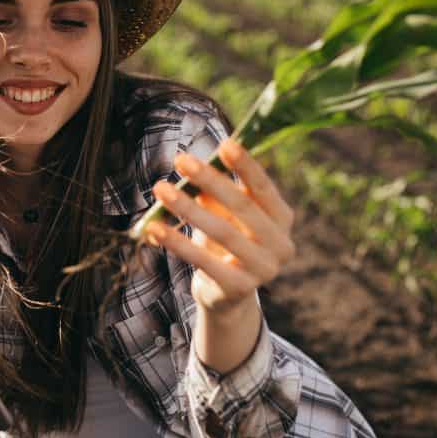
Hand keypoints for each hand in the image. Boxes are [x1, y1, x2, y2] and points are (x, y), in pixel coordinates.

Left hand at [149, 138, 295, 315]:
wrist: (226, 294)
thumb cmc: (225, 240)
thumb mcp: (223, 213)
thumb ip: (214, 193)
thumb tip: (191, 166)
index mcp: (282, 217)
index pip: (264, 187)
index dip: (246, 165)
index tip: (225, 143)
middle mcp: (280, 244)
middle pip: (242, 206)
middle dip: (210, 180)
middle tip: (182, 160)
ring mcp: (264, 269)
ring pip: (221, 232)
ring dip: (187, 208)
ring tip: (160, 189)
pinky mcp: (239, 288)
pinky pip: (203, 262)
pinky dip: (176, 243)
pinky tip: (154, 228)